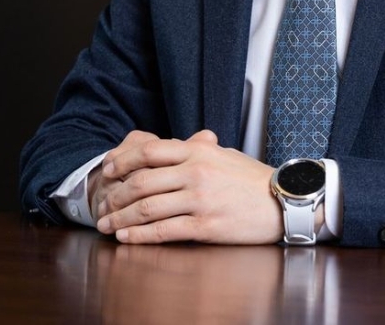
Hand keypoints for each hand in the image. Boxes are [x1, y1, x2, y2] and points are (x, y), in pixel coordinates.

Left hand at [94, 129, 283, 244]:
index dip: (122, 160)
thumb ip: (197, 149)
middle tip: (102, 203)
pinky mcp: (205, 226)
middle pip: (142, 181)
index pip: (150, 151)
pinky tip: (126, 238)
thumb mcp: (224, 154)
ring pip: (148, 208)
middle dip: (115, 194)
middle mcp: (195, 172)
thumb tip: (177, 146)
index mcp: (198, 151)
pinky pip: (164, 231)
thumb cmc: (252, 178)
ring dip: (121, 218)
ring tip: (106, 225)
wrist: (282, 201)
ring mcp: (199, 199)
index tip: (107, 169)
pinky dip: (140, 236)